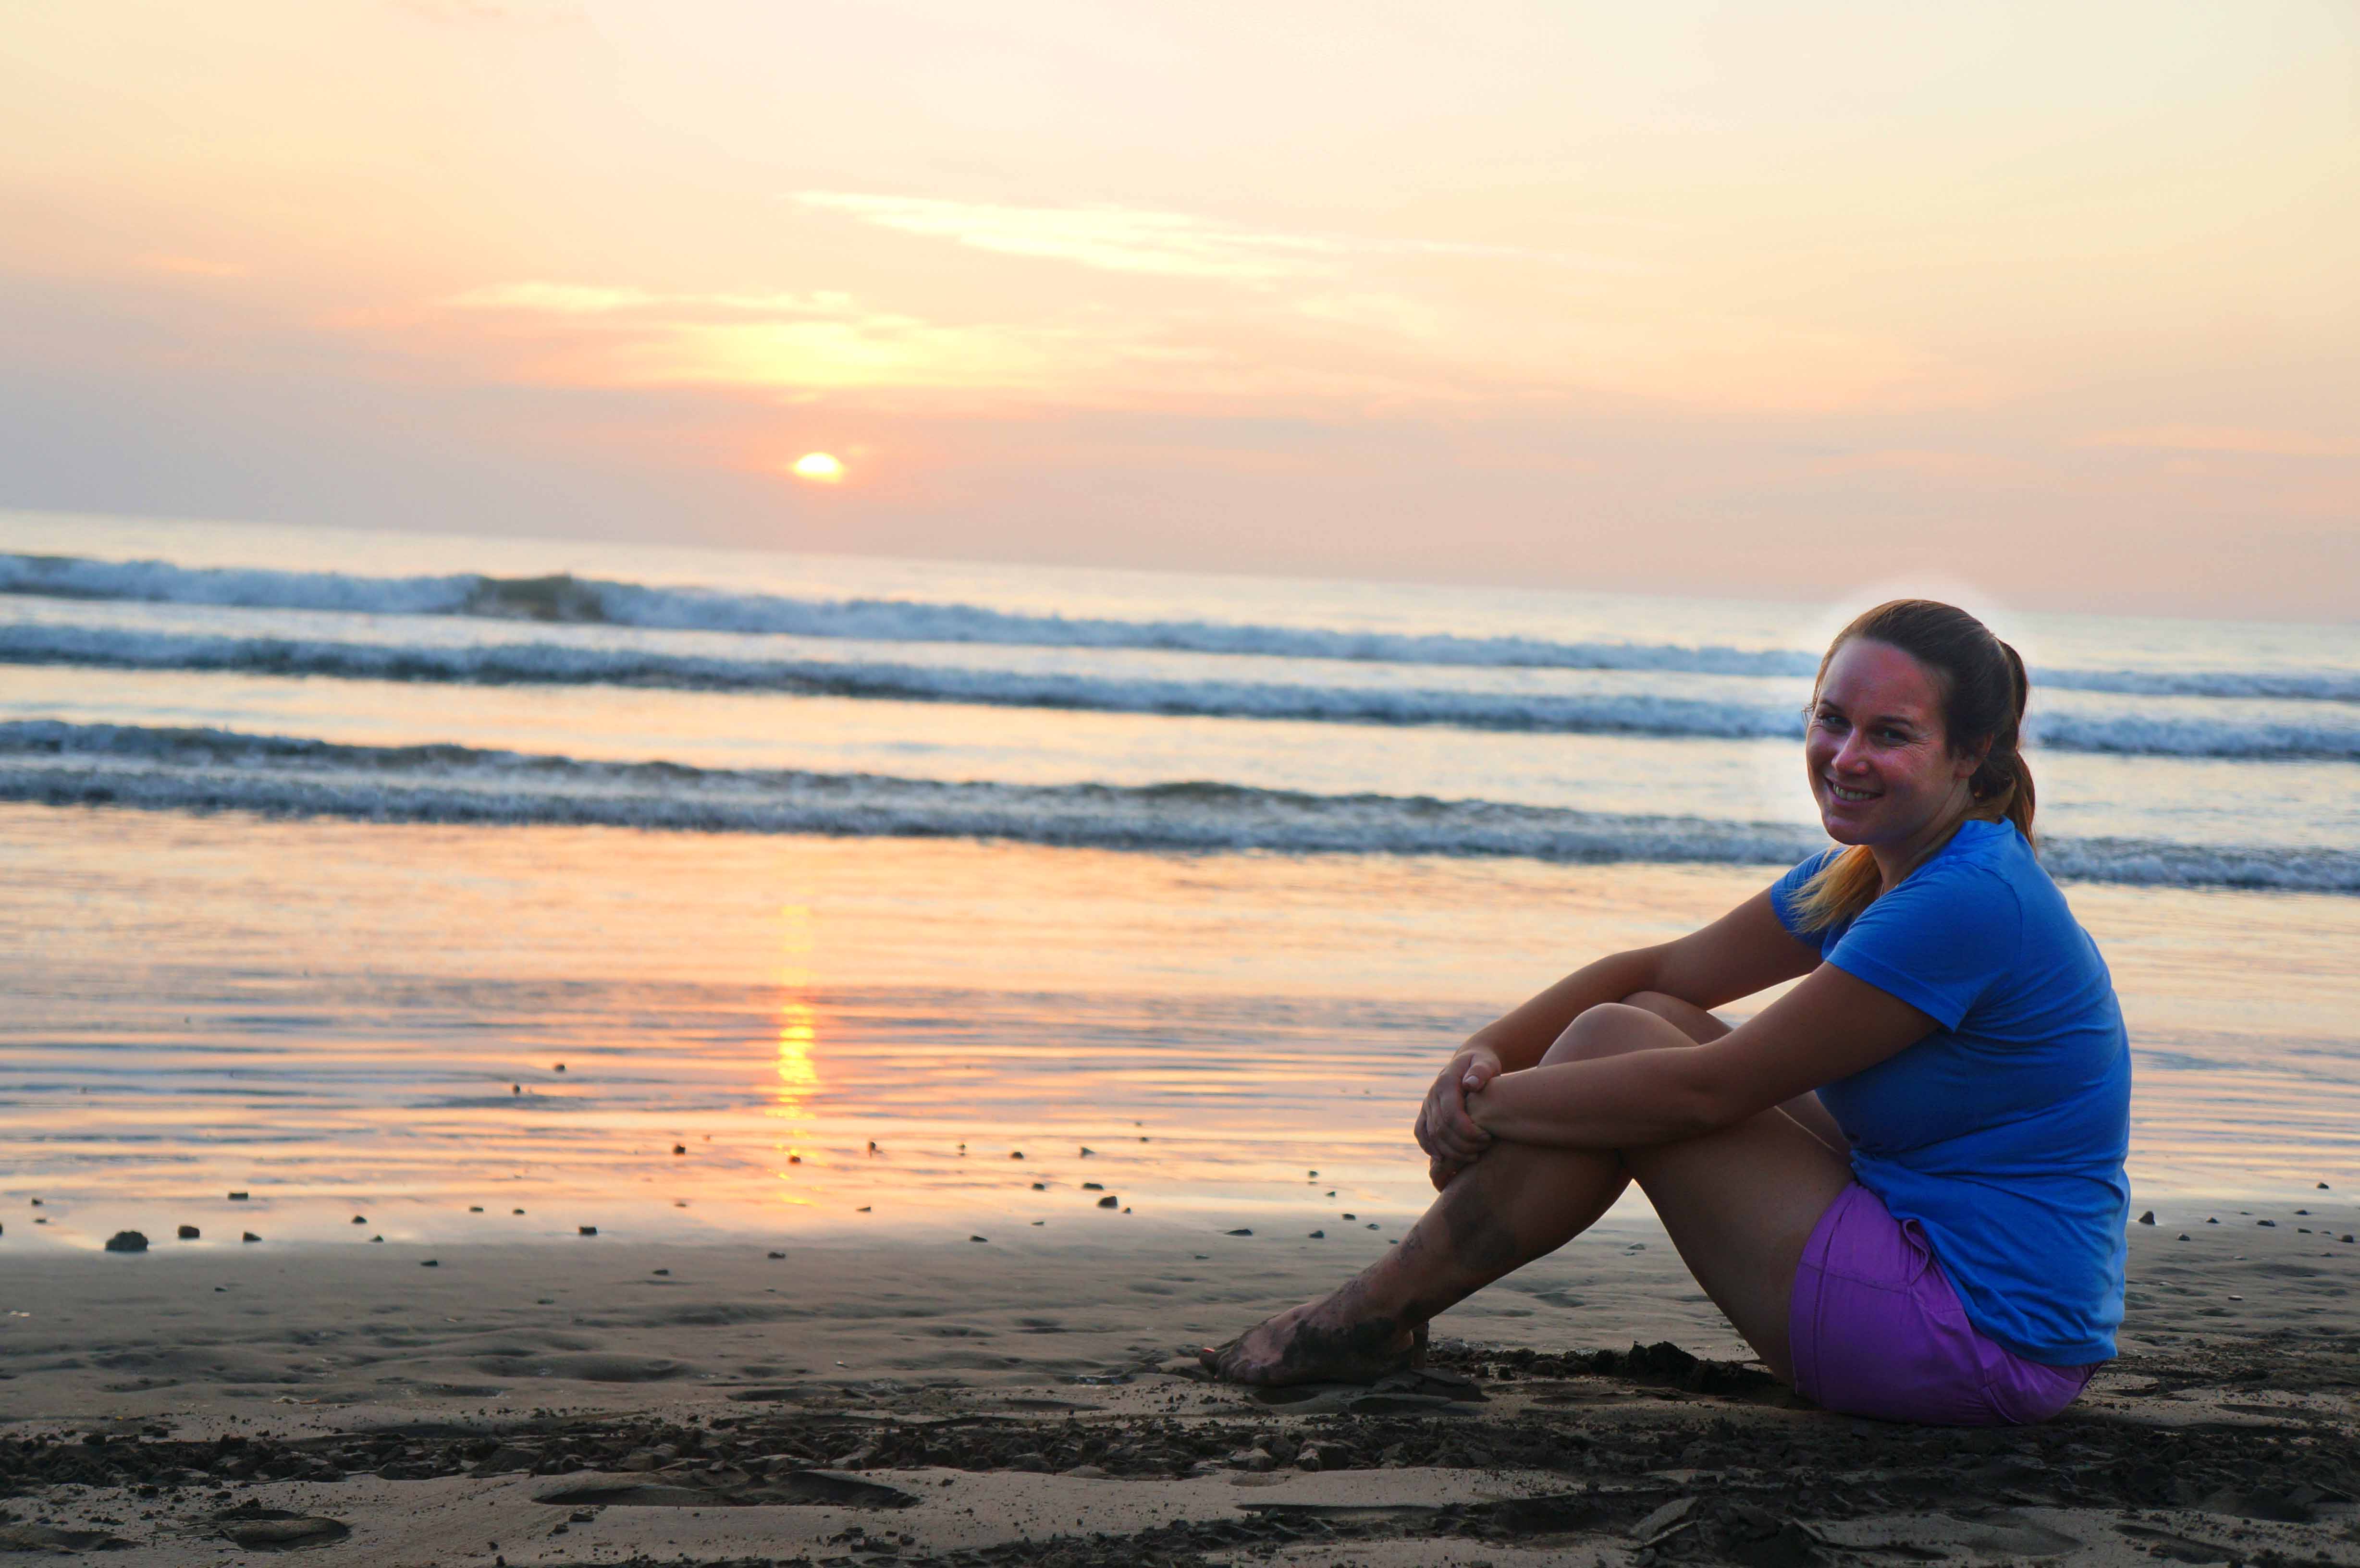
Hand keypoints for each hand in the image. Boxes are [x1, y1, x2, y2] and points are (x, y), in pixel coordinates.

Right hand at [1414, 1047, 1499, 1169]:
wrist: (1470, 1060)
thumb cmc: (1483, 1063)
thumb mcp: (1486, 1062)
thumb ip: (1481, 1071)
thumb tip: (1470, 1084)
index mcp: (1446, 1082)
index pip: (1451, 1115)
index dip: (1468, 1132)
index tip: (1488, 1138)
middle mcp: (1432, 1094)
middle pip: (1441, 1129)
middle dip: (1463, 1145)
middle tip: (1483, 1149)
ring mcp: (1427, 1104)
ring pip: (1432, 1135)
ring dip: (1451, 1151)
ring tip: (1474, 1156)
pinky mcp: (1426, 1112)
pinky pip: (1421, 1132)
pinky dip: (1429, 1147)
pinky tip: (1443, 1160)